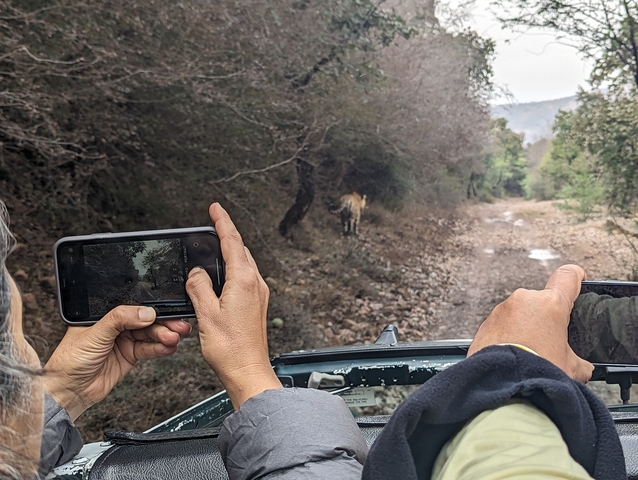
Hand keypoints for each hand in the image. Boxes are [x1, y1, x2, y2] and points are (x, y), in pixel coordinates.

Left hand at [44, 307, 190, 420]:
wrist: (69, 392)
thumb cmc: (69, 361)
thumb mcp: (94, 334)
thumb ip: (119, 320)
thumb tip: (145, 312)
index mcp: (103, 315)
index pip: (132, 308)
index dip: (150, 309)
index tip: (166, 312)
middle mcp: (115, 327)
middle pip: (145, 321)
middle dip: (163, 323)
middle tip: (177, 326)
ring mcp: (123, 341)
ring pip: (149, 335)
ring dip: (164, 336)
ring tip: (174, 338)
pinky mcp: (129, 356)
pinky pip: (148, 349)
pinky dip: (160, 348)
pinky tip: (169, 347)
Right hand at [186, 203, 280, 409]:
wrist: (248, 371)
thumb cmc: (230, 348)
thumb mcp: (206, 314)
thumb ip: (199, 287)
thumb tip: (196, 273)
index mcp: (244, 281)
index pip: (232, 241)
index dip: (222, 222)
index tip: (215, 208)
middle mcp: (255, 284)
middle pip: (241, 249)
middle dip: (227, 234)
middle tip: (213, 223)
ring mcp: (259, 294)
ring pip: (244, 263)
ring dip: (231, 251)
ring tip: (216, 245)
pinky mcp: (257, 305)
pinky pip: (246, 277)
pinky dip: (234, 268)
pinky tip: (224, 275)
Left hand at [467, 264, 593, 382]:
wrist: (502, 383)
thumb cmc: (536, 372)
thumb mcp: (570, 368)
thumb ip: (578, 361)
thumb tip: (582, 367)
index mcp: (551, 303)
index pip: (567, 277)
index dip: (574, 277)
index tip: (577, 278)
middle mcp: (524, 300)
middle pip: (540, 302)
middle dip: (544, 320)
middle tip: (548, 343)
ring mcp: (502, 310)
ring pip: (519, 315)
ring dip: (523, 329)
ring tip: (528, 354)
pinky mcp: (486, 323)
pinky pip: (501, 326)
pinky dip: (507, 337)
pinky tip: (512, 356)